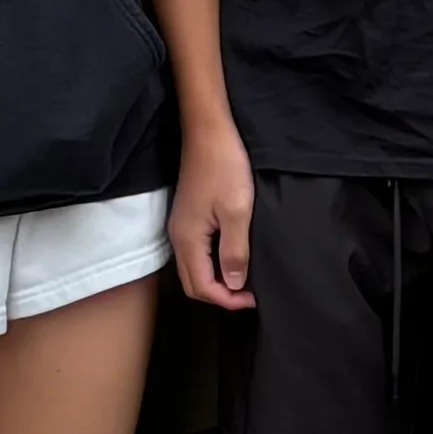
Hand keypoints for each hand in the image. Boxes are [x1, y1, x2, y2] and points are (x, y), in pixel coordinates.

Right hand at [170, 117, 255, 307]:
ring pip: (193, 270)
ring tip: (244, 279)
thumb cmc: (224, 167)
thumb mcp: (238, 212)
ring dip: (216, 281)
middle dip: (220, 296)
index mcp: (188, 240)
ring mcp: (181, 227)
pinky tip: (233, 258)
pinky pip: (196, 254)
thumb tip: (235, 284)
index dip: (228, 300)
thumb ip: (235, 251)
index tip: (254, 298)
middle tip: (249, 294)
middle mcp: (178, 238)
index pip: (202, 287)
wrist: (209, 133)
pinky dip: (213, 265)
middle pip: (193, 284)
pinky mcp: (187, 218)